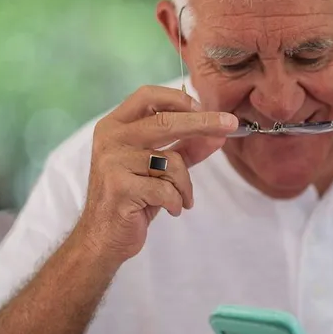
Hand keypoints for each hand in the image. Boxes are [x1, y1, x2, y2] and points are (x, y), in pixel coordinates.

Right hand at [73, 85, 237, 265]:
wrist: (102, 237)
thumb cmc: (133, 198)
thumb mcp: (159, 168)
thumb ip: (186, 148)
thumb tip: (219, 134)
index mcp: (116, 126)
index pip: (147, 96)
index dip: (179, 99)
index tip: (204, 107)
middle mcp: (111, 138)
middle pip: (165, 120)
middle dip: (203, 122)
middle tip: (230, 124)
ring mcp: (112, 162)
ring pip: (171, 161)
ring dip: (185, 185)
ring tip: (181, 199)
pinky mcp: (120, 187)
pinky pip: (166, 189)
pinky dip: (176, 201)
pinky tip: (171, 209)